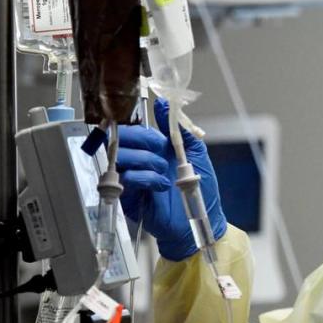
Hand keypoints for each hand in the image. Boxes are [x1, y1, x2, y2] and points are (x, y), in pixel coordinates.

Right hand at [117, 98, 225, 260]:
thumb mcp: (196, 153)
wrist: (203, 218)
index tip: (162, 139)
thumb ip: (180, 129)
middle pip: (120, 139)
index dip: (143, 130)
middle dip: (142, 141)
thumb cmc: (201, 188)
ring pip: (120, 157)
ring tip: (164, 171)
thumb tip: (164, 104)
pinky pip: (126, 179)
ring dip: (145, 160)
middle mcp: (138, 161)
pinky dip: (146, 178)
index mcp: (152, 149)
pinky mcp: (129, 197)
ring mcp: (132, 178)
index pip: (132, 129)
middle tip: (161, 151)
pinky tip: (161, 186)